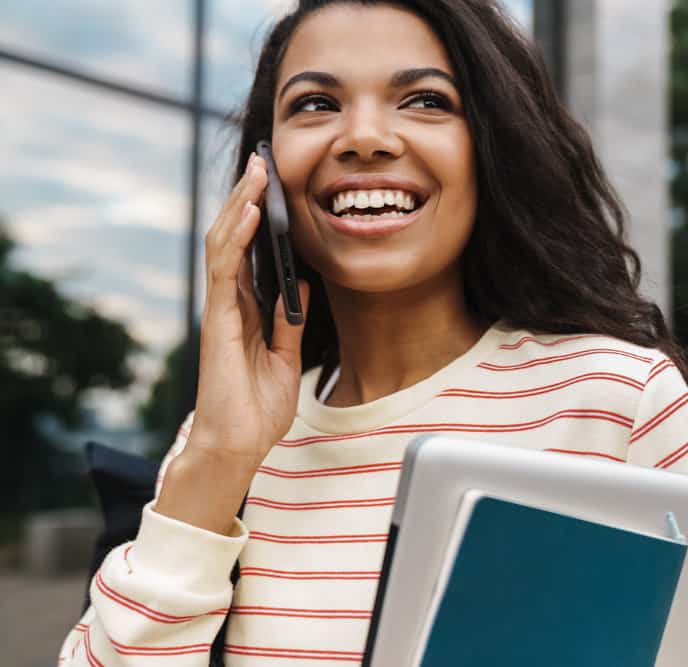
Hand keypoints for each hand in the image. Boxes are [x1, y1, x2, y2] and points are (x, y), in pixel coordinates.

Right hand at [187, 151, 309, 469]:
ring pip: (225, 243)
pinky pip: (225, 268)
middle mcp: (230, 303)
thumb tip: (299, 285)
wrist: (238, 446)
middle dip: (247, 198)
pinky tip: (249, 211)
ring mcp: (221, 309)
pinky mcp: (218, 320)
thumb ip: (288, 321)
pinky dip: (236, 236)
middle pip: (235, 237)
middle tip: (263, 162)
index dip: (258, 218)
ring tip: (257, 171)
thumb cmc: (257, 409)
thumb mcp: (285, 358)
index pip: (249, 252)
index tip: (273, 187)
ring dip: (240, 204)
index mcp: (245, 310)